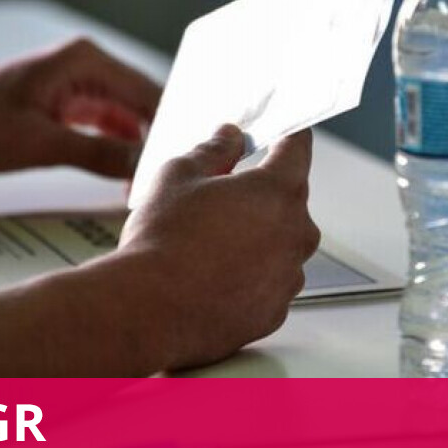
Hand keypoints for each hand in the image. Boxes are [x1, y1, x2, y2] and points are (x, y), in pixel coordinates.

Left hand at [0, 37, 160, 176]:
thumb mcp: (40, 145)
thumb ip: (97, 154)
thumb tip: (143, 166)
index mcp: (84, 61)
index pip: (148, 92)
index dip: (169, 127)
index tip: (182, 160)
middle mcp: (87, 65)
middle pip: (143, 103)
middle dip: (157, 140)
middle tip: (171, 178)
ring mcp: (79, 84)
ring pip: (128, 117)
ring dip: (139, 148)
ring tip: (150, 183)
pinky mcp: (69, 104)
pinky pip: (107, 125)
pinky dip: (118, 148)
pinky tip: (128, 176)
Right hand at [113, 125, 320, 369]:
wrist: (149, 311)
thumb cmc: (164, 243)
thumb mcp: (180, 175)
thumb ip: (213, 150)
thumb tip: (229, 138)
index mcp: (277, 191)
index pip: (298, 148)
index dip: (287, 136)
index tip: (281, 135)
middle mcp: (295, 234)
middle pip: (290, 201)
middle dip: (261, 195)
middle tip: (219, 199)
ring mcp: (288, 277)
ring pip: (280, 245)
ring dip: (256, 238)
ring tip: (209, 245)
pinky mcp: (274, 311)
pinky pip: (270, 283)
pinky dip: (250, 276)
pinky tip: (214, 276)